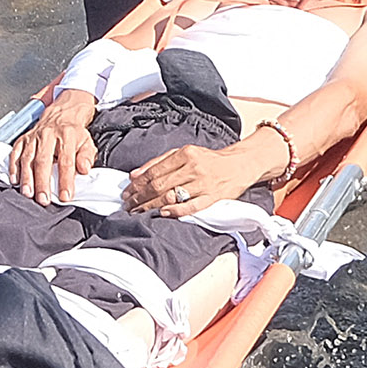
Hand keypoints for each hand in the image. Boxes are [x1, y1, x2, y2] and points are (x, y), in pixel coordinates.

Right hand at [12, 91, 99, 202]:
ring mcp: (34, 137)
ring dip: (26, 178)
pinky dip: (13, 167)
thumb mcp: (87, 143)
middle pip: (43, 161)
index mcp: (67, 136)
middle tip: (43, 199)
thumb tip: (83, 169)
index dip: (65, 180)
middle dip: (42, 182)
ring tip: (28, 193)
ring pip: (27, 158)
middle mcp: (48, 135)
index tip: (65, 196)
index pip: (66, 161)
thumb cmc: (74, 134)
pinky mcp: (24, 139)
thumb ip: (86, 157)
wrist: (62, 114)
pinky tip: (15, 180)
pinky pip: (15, 153)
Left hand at [126, 133, 274, 213]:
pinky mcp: (213, 197)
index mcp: (185, 154)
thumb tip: (135, 175)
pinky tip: (163, 214)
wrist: (239, 165)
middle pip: (160, 185)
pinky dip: (176, 211)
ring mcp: (204, 184)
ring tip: (138, 212)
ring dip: (151, 206)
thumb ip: (159, 162)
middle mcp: (194, 168)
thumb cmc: (209, 160)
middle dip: (140, 197)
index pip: (155, 171)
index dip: (138, 184)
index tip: (127, 193)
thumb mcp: (184, 153)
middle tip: (128, 206)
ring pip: (172, 196)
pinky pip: (192, 206)